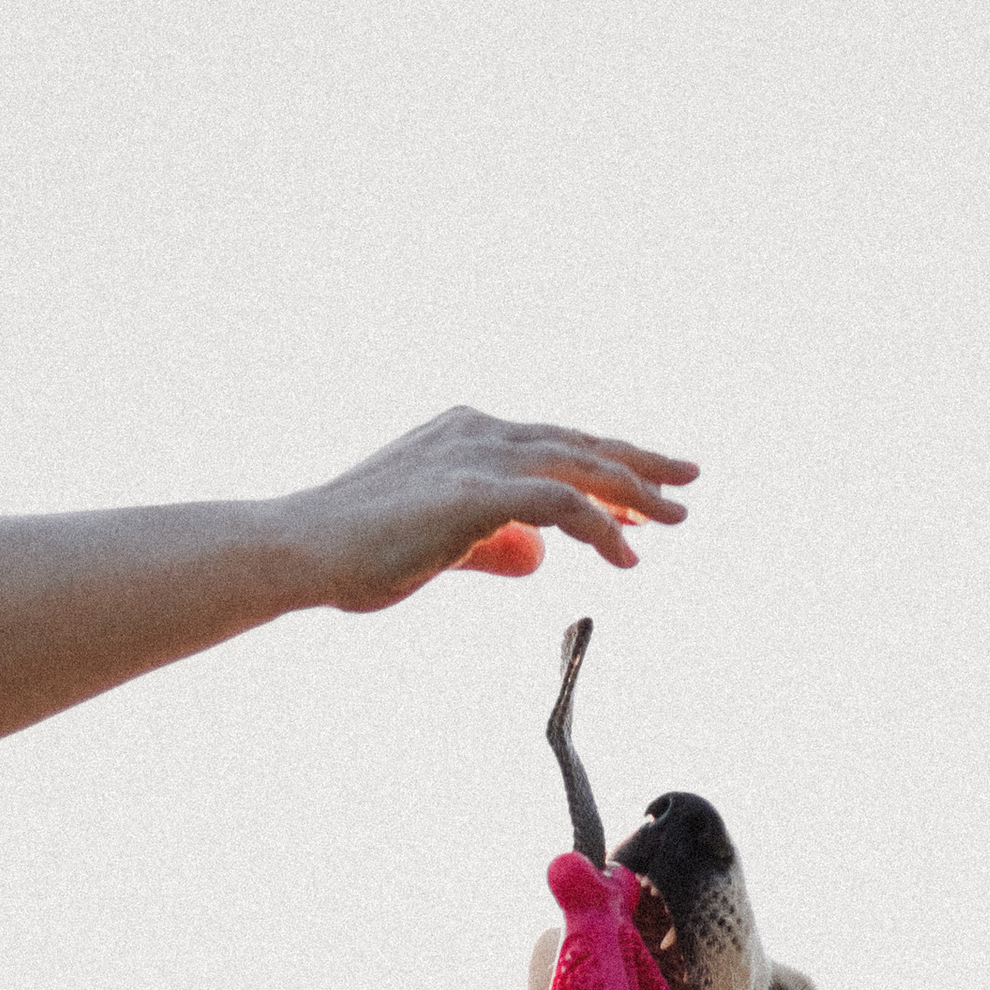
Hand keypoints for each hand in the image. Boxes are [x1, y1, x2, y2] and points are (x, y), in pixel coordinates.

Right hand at [285, 407, 696, 614]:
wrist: (300, 549)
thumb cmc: (355, 553)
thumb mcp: (439, 548)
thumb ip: (490, 547)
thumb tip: (536, 556)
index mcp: (468, 436)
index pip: (554, 445)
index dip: (605, 468)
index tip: (645, 494)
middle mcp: (479, 433)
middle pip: (579, 442)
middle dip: (639, 461)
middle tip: (690, 478)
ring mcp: (477, 457)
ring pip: (579, 464)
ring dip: (635, 491)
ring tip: (675, 518)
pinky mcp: (475, 492)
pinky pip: (559, 502)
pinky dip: (599, 527)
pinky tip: (626, 556)